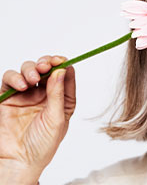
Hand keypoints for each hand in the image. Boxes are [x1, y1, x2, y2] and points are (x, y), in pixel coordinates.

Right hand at [0, 55, 75, 183]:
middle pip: (46, 68)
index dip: (63, 64)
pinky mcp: (8, 97)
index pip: (64, 75)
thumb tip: (61, 70)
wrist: (18, 161)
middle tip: (46, 65)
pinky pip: (10, 79)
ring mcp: (26, 94)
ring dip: (31, 69)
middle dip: (46, 63)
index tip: (61, 59)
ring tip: (33, 80)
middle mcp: (45, 94)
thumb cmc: (43, 144)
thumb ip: (57, 94)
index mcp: (61, 98)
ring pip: (28, 70)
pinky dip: (15, 78)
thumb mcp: (56, 118)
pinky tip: (22, 86)